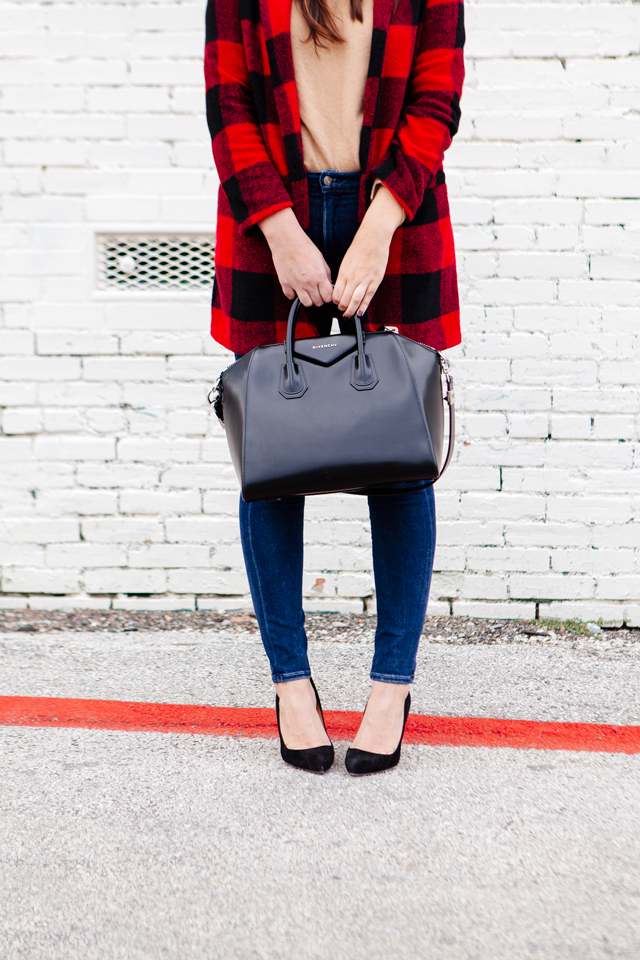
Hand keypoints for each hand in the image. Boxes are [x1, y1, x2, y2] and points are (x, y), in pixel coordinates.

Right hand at [258, 207, 332, 307]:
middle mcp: (308, 282)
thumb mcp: (321, 258)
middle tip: (317, 293)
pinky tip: (295, 287)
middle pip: (318, 302)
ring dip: (308, 300)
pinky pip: (291, 297)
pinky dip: (293, 294)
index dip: (328, 296)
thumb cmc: (303, 246)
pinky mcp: (285, 284)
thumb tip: (328, 283)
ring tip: (307, 293)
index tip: (326, 294)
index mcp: (319, 276)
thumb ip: (326, 272)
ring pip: (306, 303)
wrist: (287, 241)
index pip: (328, 296)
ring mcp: (296, 284)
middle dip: (319, 299)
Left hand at [333, 184, 404, 317]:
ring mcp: (364, 280)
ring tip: (348, 315)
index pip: (336, 293)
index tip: (335, 304)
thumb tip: (341, 287)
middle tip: (342, 311)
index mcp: (344, 272)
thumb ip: (344, 275)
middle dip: (341, 308)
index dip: (334, 302)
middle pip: (344, 300)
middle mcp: (353, 278)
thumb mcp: (346, 261)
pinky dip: (363, 307)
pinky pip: (368, 297)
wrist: (374, 238)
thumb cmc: (360, 247)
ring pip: (355, 301)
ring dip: (350, 310)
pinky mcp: (375, 281)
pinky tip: (360, 312)